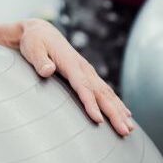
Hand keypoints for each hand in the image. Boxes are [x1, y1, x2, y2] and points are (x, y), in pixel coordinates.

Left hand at [18, 19, 134, 136]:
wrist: (41, 31)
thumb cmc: (35, 41)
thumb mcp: (33, 48)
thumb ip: (40, 60)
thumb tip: (47, 70)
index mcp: (70, 63)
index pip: (82, 85)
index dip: (90, 103)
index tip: (98, 119)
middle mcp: (83, 68)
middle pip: (101, 93)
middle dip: (114, 112)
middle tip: (125, 131)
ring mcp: (87, 71)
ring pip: (107, 93)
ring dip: (119, 111)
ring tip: (129, 128)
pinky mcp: (87, 75)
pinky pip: (105, 91)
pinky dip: (116, 103)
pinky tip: (126, 115)